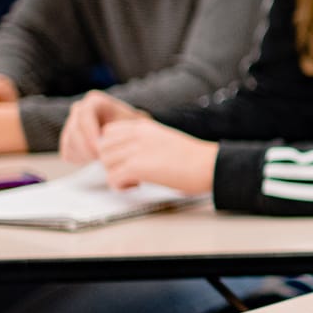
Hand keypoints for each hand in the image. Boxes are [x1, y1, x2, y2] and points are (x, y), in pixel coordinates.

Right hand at [59, 91, 143, 163]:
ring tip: (99, 163)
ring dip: (83, 156)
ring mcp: (71, 124)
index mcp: (95, 101)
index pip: (85, 115)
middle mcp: (79, 110)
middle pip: (74, 130)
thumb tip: (120, 140)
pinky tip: (94, 163)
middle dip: (86, 148)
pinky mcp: (68, 139)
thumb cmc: (134, 128)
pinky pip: (67, 152)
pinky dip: (79, 160)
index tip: (100, 149)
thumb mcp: (135, 125)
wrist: (129, 135)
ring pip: (69, 142)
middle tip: (99, 161)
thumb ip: (129, 129)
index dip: (90, 133)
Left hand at [94, 117, 215, 193]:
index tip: (125, 159)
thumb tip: (125, 156)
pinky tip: (137, 185)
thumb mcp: (163, 139)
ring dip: (116, 175)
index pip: (108, 132)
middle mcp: (137, 135)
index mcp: (143, 126)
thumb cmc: (193, 158)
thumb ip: (143, 142)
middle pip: (103, 148)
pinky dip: (121, 186)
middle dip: (111, 163)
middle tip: (129, 172)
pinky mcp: (137, 167)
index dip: (112, 148)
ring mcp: (136, 150)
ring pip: (106, 163)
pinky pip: (113, 178)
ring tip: (135, 180)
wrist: (209, 165)